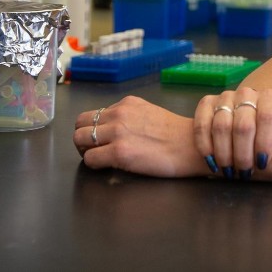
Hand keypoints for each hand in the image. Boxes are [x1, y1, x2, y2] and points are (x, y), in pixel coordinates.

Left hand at [74, 96, 208, 177]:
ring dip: (85, 151)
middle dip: (82, 139)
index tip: (100, 140)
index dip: (92, 129)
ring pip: (79, 139)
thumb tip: (114, 129)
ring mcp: (117, 132)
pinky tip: (107, 167)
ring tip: (99, 158)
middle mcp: (119, 114)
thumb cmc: (177, 135)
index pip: (94, 114)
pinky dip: (94, 165)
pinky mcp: (119, 152)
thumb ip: (130, 117)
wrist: (192, 146)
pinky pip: (90, 159)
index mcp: (127, 104)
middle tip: (93, 150)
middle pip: (80, 124)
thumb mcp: (150, 114)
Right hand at [194, 87, 271, 178]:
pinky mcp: (206, 103)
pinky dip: (205, 144)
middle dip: (243, 154)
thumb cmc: (268, 129)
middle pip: (243, 125)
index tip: (264, 164)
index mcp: (269, 97)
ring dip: (224, 153)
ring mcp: (225, 97)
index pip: (267, 117)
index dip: (265, 142)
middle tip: (245, 173)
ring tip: (229, 171)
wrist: (243, 118)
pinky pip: (202, 123)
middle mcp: (246, 93)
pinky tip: (211, 161)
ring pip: (221, 125)